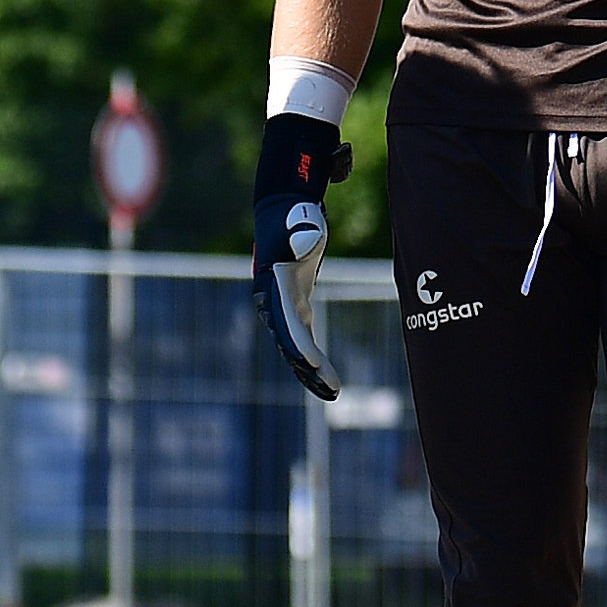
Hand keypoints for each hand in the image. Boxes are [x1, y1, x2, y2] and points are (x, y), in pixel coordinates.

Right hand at [250, 113, 349, 398]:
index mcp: (274, 286)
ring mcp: (282, 309)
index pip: (285, 322)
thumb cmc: (296, 216)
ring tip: (334, 393)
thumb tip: (305, 241)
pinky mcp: (295, 311)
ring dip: (312, 374)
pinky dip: (314, 362)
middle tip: (332, 389)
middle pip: (289, 343)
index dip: (298, 344)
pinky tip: (329, 381)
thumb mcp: (301, 220)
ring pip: (294, 350)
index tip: (314, 363)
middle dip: (308, 369)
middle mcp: (272, 303)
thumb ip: (302, 231)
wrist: (284, 213)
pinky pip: (302, 343)